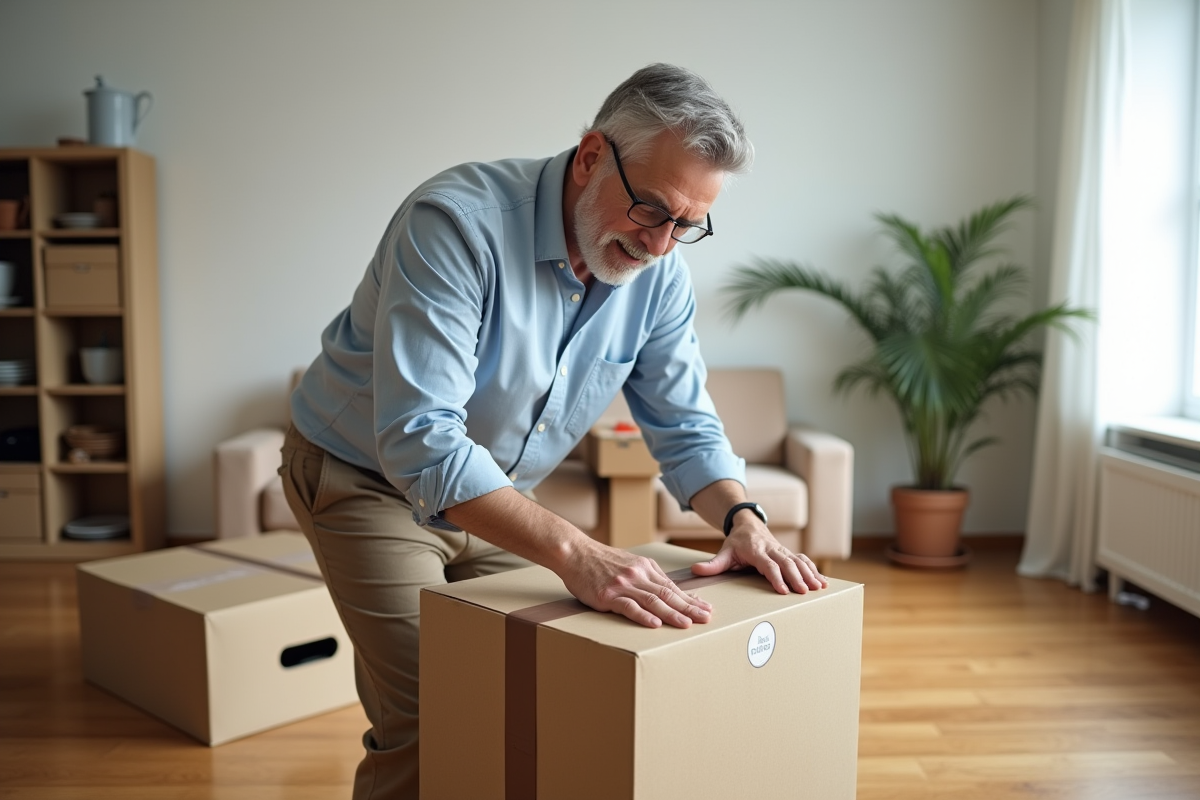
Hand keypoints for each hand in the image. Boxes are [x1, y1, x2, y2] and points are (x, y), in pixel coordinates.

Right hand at [560, 541, 712, 628]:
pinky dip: (643, 616)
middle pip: (668, 593)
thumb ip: (646, 576)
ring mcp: (623, 585)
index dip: (690, 599)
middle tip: (706, 617)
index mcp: (645, 568)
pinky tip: (655, 624)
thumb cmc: (600, 560)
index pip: (672, 587)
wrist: (575, 552)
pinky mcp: (608, 595)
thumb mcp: (629, 562)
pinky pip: (628, 606)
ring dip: (672, 613)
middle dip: (689, 607)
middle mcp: (638, 575)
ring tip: (687, 624)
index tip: (705, 608)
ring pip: (652, 600)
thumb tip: (666, 590)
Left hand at [691, 521, 827, 594]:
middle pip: (787, 563)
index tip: (783, 590)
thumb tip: (695, 570)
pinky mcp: (788, 552)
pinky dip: (813, 569)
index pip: (768, 565)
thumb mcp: (724, 552)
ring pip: (798, 561)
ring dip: (809, 574)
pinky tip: (822, 581)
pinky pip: (803, 560)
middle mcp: (772, 549)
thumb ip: (712, 564)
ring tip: (818, 587)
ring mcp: (782, 550)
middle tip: (804, 591)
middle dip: (796, 577)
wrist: (747, 524)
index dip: (776, 577)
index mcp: (756, 550)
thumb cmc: (736, 542)